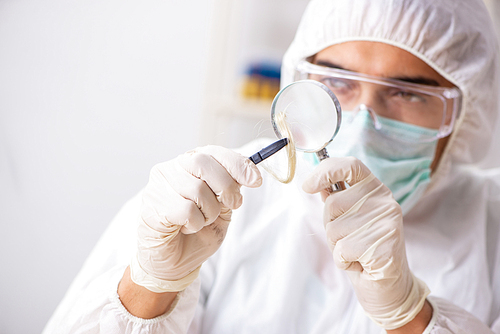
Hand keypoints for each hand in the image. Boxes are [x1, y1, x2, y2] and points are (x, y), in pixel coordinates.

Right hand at [130, 145, 261, 292]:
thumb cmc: (197, 231)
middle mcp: (171, 169)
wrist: (174, 262)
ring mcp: (158, 186)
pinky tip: (186, 228)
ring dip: (209, 212)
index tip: (256, 180)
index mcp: (189, 164)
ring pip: (197, 189)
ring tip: (201, 221)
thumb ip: (231, 190)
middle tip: (232, 205)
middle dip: (227, 187)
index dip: (237, 164)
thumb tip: (250, 175)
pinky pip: (186, 210)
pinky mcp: (152, 206)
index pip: (214, 152)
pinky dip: (194, 223)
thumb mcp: (223, 209)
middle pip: (203, 164)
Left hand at [302, 157, 428, 329]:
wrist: (389, 286)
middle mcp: (384, 201)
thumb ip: (337, 200)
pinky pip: (342, 250)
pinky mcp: (385, 246)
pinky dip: (344, 261)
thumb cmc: (364, 249)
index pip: (351, 166)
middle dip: (330, 225)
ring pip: (335, 229)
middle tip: (348, 238)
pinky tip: (361, 264)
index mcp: (376, 190)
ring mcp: (387, 223)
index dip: (325, 171)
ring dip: (337, 246)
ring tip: (356, 251)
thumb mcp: (348, 220)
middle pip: (333, 203)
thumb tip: (316, 183)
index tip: (308, 186)